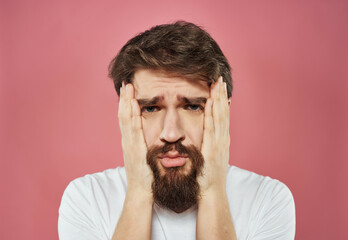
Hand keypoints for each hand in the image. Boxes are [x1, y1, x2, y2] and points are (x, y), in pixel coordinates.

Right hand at [118, 82, 152, 195]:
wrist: (142, 190)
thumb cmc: (145, 174)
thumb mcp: (143, 156)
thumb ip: (143, 145)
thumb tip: (147, 136)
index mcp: (130, 141)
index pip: (126, 119)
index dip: (126, 104)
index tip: (128, 91)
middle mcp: (127, 140)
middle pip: (123, 115)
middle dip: (124, 99)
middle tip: (126, 83)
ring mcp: (129, 144)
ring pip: (126, 119)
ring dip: (126, 102)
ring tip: (128, 88)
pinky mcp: (135, 148)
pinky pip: (133, 128)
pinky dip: (132, 115)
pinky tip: (133, 104)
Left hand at [198, 76, 229, 194]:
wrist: (211, 192)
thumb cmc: (208, 175)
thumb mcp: (210, 155)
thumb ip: (210, 143)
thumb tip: (208, 133)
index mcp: (221, 140)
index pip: (223, 116)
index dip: (222, 101)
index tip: (220, 87)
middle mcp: (222, 139)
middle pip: (223, 113)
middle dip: (222, 95)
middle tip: (220, 79)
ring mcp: (219, 144)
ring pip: (219, 117)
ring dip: (218, 100)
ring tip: (217, 85)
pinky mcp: (212, 149)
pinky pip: (211, 129)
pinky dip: (211, 115)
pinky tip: (209, 104)